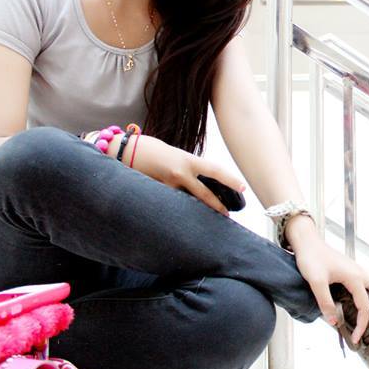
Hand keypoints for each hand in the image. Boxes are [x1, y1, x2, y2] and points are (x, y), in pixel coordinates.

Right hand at [113, 134, 246, 214]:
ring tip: (201, 218)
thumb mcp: (175, 156)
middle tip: (227, 216)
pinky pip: (168, 204)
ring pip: (186, 202)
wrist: (124, 149)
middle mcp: (180, 173)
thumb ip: (187, 169)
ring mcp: (166, 184)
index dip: (230, 179)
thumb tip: (198, 182)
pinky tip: (174, 216)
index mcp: (188, 160)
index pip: (214, 170)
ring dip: (193, 210)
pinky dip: (173, 209)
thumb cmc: (152, 150)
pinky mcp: (154, 193)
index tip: (243, 187)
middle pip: (204, 194)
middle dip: (216, 205)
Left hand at [288, 219, 368, 344]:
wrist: (307, 242)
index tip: (356, 338)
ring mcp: (358, 272)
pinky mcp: (353, 272)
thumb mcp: (316, 281)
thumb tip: (334, 322)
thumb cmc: (311, 258)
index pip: (365, 306)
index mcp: (354, 277)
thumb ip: (325, 302)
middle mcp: (361, 273)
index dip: (362, 324)